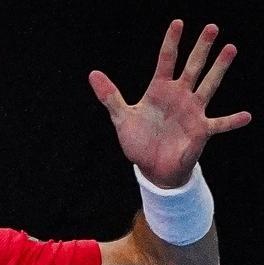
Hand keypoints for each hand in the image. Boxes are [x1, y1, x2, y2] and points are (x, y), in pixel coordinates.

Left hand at [89, 20, 251, 187]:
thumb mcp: (122, 117)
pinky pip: (219, 124)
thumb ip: (110, 96)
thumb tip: (93, 73)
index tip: (178, 22)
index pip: (166, 60)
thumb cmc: (139, 141)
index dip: (171, 42)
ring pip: (209, 85)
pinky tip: (247, 116)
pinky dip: (232, 121)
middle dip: (201, 48)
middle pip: (192, 67)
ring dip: (219, 68)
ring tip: (230, 48)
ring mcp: (192, 111)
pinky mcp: (200, 130)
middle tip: (211, 27)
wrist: (152, 167)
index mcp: (159, 90)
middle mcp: (179, 96)